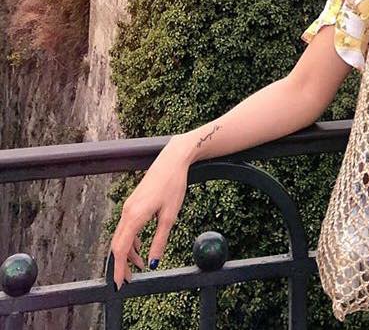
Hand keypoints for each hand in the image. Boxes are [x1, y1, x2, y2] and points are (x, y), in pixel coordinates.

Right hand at [109, 135, 191, 289]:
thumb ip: (160, 240)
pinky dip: (131, 240)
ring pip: (122, 236)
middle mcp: (127, 212)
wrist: (173, 160)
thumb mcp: (169, 216)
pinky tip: (140, 247)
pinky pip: (127, 227)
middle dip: (122, 264)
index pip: (120, 249)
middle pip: (118, 245)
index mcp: (134, 216)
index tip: (120, 284)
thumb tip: (153, 262)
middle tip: (130, 280)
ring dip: (128, 252)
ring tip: (140, 265)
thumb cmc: (173, 185)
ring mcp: (129, 206)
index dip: (119, 268)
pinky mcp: (133, 203)